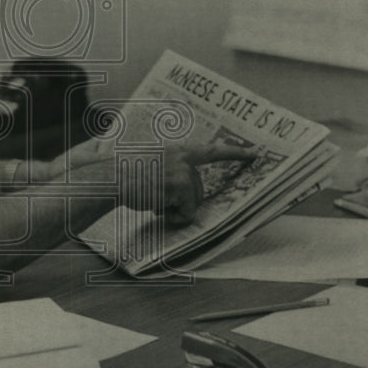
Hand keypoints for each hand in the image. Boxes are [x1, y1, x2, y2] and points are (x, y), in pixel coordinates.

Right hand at [134, 141, 258, 226]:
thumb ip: (172, 169)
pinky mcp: (182, 186)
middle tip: (158, 198)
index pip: (212, 151)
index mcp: (178, 151)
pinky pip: (187, 212)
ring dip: (175, 209)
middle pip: (199, 190)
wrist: (110, 177)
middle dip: (182, 201)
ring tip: (153, 200)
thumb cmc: (125, 174)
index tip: (256, 154)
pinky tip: (156, 207)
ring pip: (193, 203)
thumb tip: (186, 192)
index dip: (235, 153)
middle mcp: (185, 158)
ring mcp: (184, 172)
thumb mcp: (153, 163)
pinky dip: (173, 216)